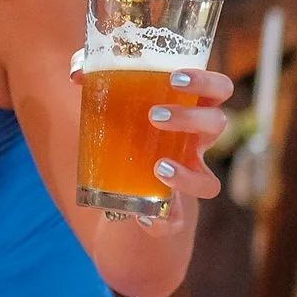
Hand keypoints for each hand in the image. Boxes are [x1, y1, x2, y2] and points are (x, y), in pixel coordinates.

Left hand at [73, 59, 231, 207]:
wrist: (124, 191)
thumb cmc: (127, 134)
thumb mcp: (115, 104)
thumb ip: (97, 81)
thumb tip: (77, 74)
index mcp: (191, 113)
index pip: (219, 90)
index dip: (208, 82)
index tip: (176, 78)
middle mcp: (197, 146)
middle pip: (217, 124)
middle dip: (191, 118)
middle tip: (154, 115)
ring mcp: (188, 179)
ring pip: (209, 183)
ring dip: (187, 175)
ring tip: (158, 167)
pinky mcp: (171, 213)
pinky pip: (176, 222)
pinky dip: (162, 221)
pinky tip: (144, 215)